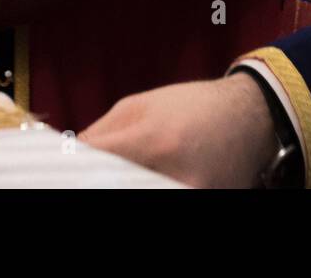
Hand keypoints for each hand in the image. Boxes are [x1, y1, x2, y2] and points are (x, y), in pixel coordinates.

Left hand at [79, 74, 279, 187]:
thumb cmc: (191, 107)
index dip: (71, 168)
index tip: (59, 169)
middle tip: (88, 173)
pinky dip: (145, 190)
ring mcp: (190, 196)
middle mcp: (174, 177)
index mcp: (153, 141)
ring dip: (120, 185)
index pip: (93, 166)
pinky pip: (158, 200)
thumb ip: (99, 134)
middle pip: (111, 189)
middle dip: (95, 180)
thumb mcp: (139, 106)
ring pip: (133, 194)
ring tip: (121, 172)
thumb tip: (65, 157)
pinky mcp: (203, 204)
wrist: (251, 119)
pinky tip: (144, 179)